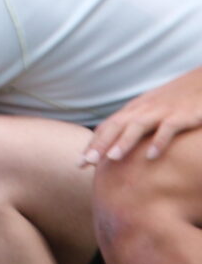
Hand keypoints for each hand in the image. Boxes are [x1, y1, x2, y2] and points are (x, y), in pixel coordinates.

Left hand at [87, 68, 201, 162]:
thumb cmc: (176, 100)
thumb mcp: (152, 109)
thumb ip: (135, 124)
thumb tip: (117, 146)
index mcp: (134, 110)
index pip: (108, 127)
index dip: (93, 145)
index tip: (79, 164)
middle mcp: (144, 109)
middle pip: (116, 126)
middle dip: (99, 144)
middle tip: (85, 163)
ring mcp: (162, 111)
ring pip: (138, 126)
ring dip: (124, 142)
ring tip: (112, 159)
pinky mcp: (183, 115)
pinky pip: (169, 128)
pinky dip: (159, 141)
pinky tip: (151, 156)